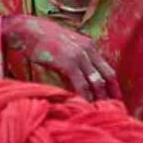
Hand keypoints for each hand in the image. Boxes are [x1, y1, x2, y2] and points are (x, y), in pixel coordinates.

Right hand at [1, 15, 121, 100]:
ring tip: (100, 112)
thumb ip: (73, 60)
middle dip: (112, 94)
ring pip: (97, 82)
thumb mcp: (64, 47)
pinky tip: (85, 106)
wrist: (27, 30)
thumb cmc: (41, 39)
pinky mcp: (69, 63)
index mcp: (89, 45)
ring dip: (100, 98)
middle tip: (114, 110)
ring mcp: (80, 56)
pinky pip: (82, 84)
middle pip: (107, 75)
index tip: (115, 98)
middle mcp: (88, 50)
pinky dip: (85, 97)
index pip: (107, 69)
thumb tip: (75, 77)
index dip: (113, 85)